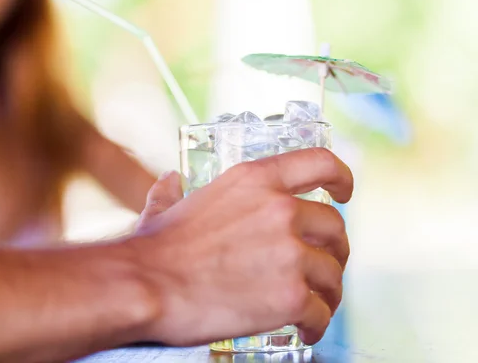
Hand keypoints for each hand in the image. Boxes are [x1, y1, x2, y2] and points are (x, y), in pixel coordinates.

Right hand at [131, 148, 352, 346]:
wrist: (146, 286)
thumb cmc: (154, 249)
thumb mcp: (168, 207)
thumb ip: (172, 192)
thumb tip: (169, 181)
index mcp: (255, 181)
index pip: (319, 163)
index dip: (341, 177)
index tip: (345, 193)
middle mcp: (280, 209)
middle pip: (334, 226)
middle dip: (334, 248)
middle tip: (324, 264)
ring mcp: (289, 252)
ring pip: (332, 272)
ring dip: (328, 290)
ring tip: (316, 304)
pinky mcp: (290, 295)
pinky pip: (321, 311)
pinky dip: (317, 323)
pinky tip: (305, 328)